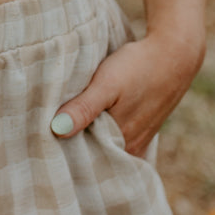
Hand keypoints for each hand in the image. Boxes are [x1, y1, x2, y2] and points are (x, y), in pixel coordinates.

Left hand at [50, 31, 204, 157]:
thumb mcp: (107, 84)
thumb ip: (84, 108)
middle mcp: (130, 146)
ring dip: (86, 139)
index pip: (85, 160)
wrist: (173, 54)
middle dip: (72, 150)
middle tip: (44, 140)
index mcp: (122, 143)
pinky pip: (117, 137)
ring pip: (105, 145)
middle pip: (94, 155)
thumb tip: (57, 130)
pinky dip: (103, 133)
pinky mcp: (141, 126)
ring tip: (60, 131)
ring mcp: (137, 137)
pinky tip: (88, 123)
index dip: (63, 154)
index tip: (41, 147)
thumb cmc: (138, 67)